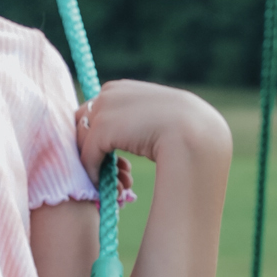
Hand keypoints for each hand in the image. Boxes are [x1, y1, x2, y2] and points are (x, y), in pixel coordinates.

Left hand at [75, 80, 229, 179]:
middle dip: (90, 150)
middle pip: (82, 124)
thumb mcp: (159, 119)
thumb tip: (129, 134)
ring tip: (115, 183)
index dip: (98, 138)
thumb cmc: (187, 131)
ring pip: (82, 141)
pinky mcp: (102, 129)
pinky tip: (111, 187)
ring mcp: (104, 109)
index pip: (94, 112)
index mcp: (121, 89)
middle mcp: (108, 93)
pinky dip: (94, 174)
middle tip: (111, 173)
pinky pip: (87, 156)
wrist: (194, 134)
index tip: (114, 161)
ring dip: (93, 165)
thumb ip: (139, 121)